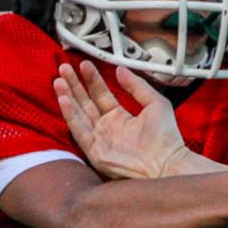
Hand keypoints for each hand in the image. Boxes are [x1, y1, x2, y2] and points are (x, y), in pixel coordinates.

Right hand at [55, 61, 205, 179]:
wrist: (167, 163)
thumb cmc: (167, 138)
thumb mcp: (155, 103)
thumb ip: (137, 86)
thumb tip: (120, 69)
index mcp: (120, 118)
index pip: (101, 94)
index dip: (92, 79)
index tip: (84, 64)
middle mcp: (107, 129)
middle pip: (85, 103)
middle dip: (74, 85)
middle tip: (64, 68)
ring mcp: (100, 140)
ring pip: (78, 115)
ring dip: (67, 97)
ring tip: (59, 80)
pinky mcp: (95, 152)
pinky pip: (79, 132)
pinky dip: (71, 116)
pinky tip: (64, 101)